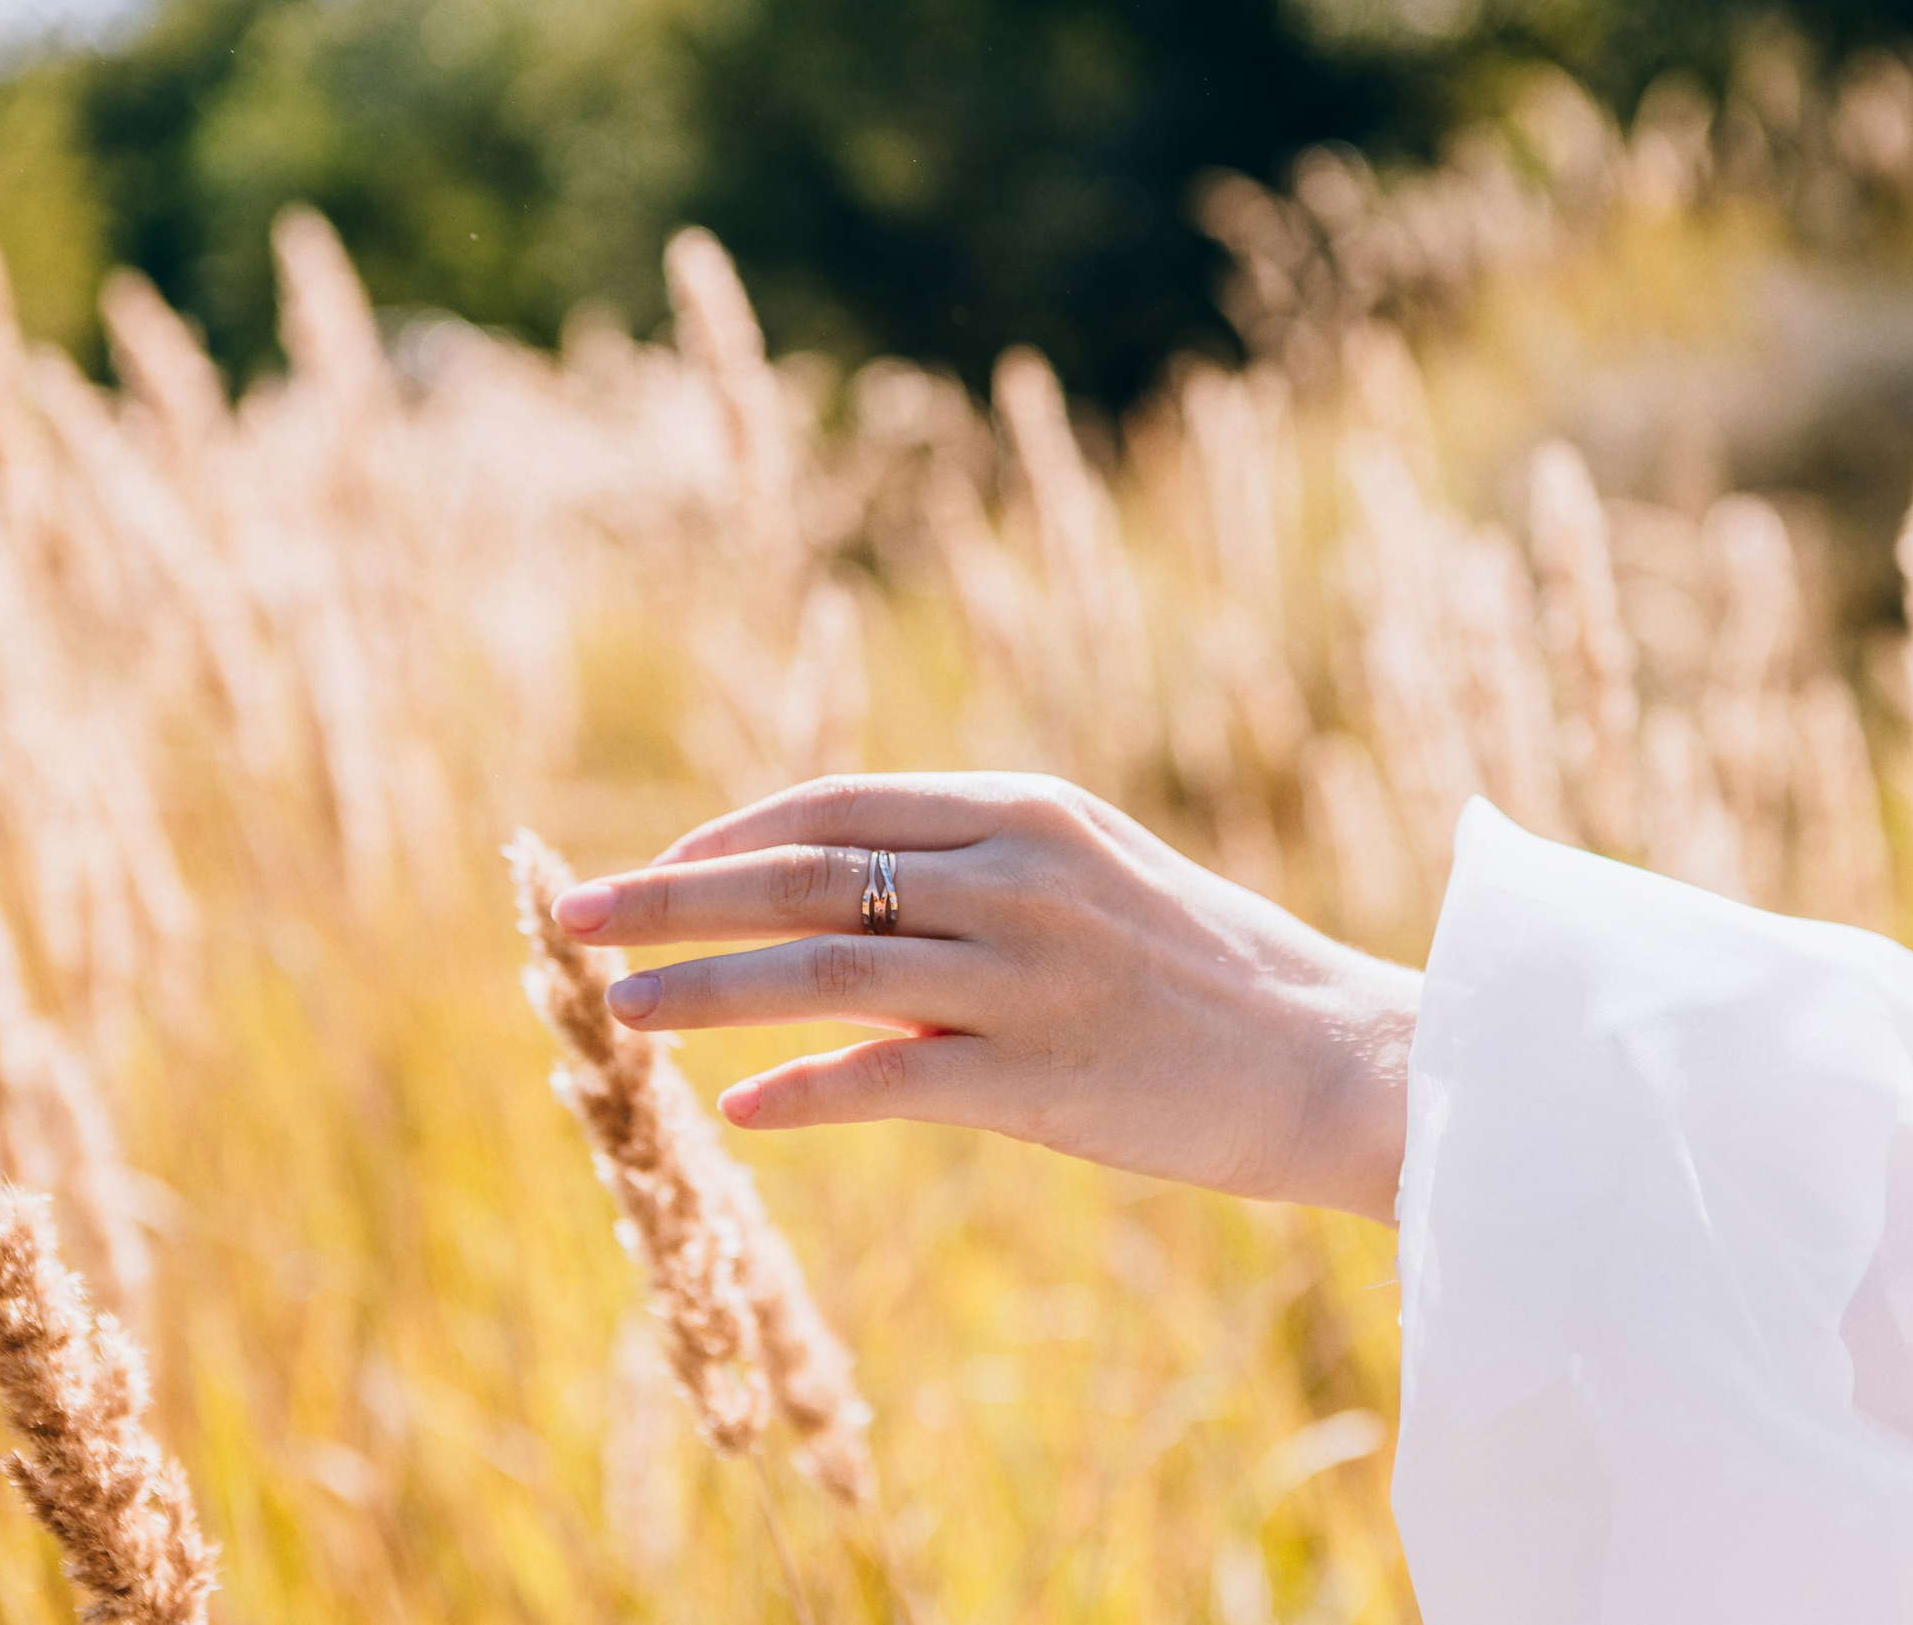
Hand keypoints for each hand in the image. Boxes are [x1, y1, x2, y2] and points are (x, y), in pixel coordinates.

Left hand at [548, 774, 1418, 1220]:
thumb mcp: (1098, 879)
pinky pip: (888, 1083)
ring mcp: (1026, 979)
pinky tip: (740, 1110)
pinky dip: (802, 1092)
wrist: (1339, 1059)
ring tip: (617, 1014)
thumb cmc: (1215, 970)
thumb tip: (844, 907)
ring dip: (704, 993)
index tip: (661, 864)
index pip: (839, 802)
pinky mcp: (1040, 1081)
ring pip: (821, 974)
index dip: (732, 832)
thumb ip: (977, 877)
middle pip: (803, 874)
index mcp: (1026, 814)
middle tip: (573, 918)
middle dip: (673, 896)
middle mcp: (1015, 879)